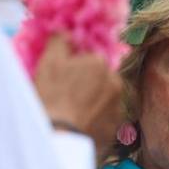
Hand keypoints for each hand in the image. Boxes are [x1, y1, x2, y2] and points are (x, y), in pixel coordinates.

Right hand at [34, 34, 122, 153]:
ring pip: (103, 99)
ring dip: (91, 101)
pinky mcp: (116, 128)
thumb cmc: (52, 96)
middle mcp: (116, 83)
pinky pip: (104, 119)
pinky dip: (94, 120)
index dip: (74, 67)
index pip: (89, 59)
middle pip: (99, 79)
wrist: (60, 136)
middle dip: (86, 84)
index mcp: (101, 64)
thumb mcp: (49, 62)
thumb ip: (60, 41)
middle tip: (65, 95)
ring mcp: (118, 107)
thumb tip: (66, 31)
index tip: (62, 77)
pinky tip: (79, 124)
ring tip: (71, 112)